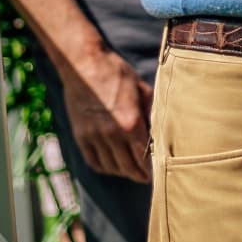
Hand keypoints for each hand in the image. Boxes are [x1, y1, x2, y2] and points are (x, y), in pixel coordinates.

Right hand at [60, 46, 152, 183]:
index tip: (158, 172)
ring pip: (110, 167)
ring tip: (131, 171)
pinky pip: (93, 161)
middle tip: (146, 178)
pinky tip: (112, 166)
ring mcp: (93, 136)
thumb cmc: (116, 72)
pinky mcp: (80, 135)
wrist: (83, 64)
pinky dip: (104, 167)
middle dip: (139, 175)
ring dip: (122, 172)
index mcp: (130, 122)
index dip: (152, 167)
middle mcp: (111, 133)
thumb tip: (160, 129)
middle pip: (128, 166)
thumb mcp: (141, 89)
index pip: (144, 156)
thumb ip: (150, 111)